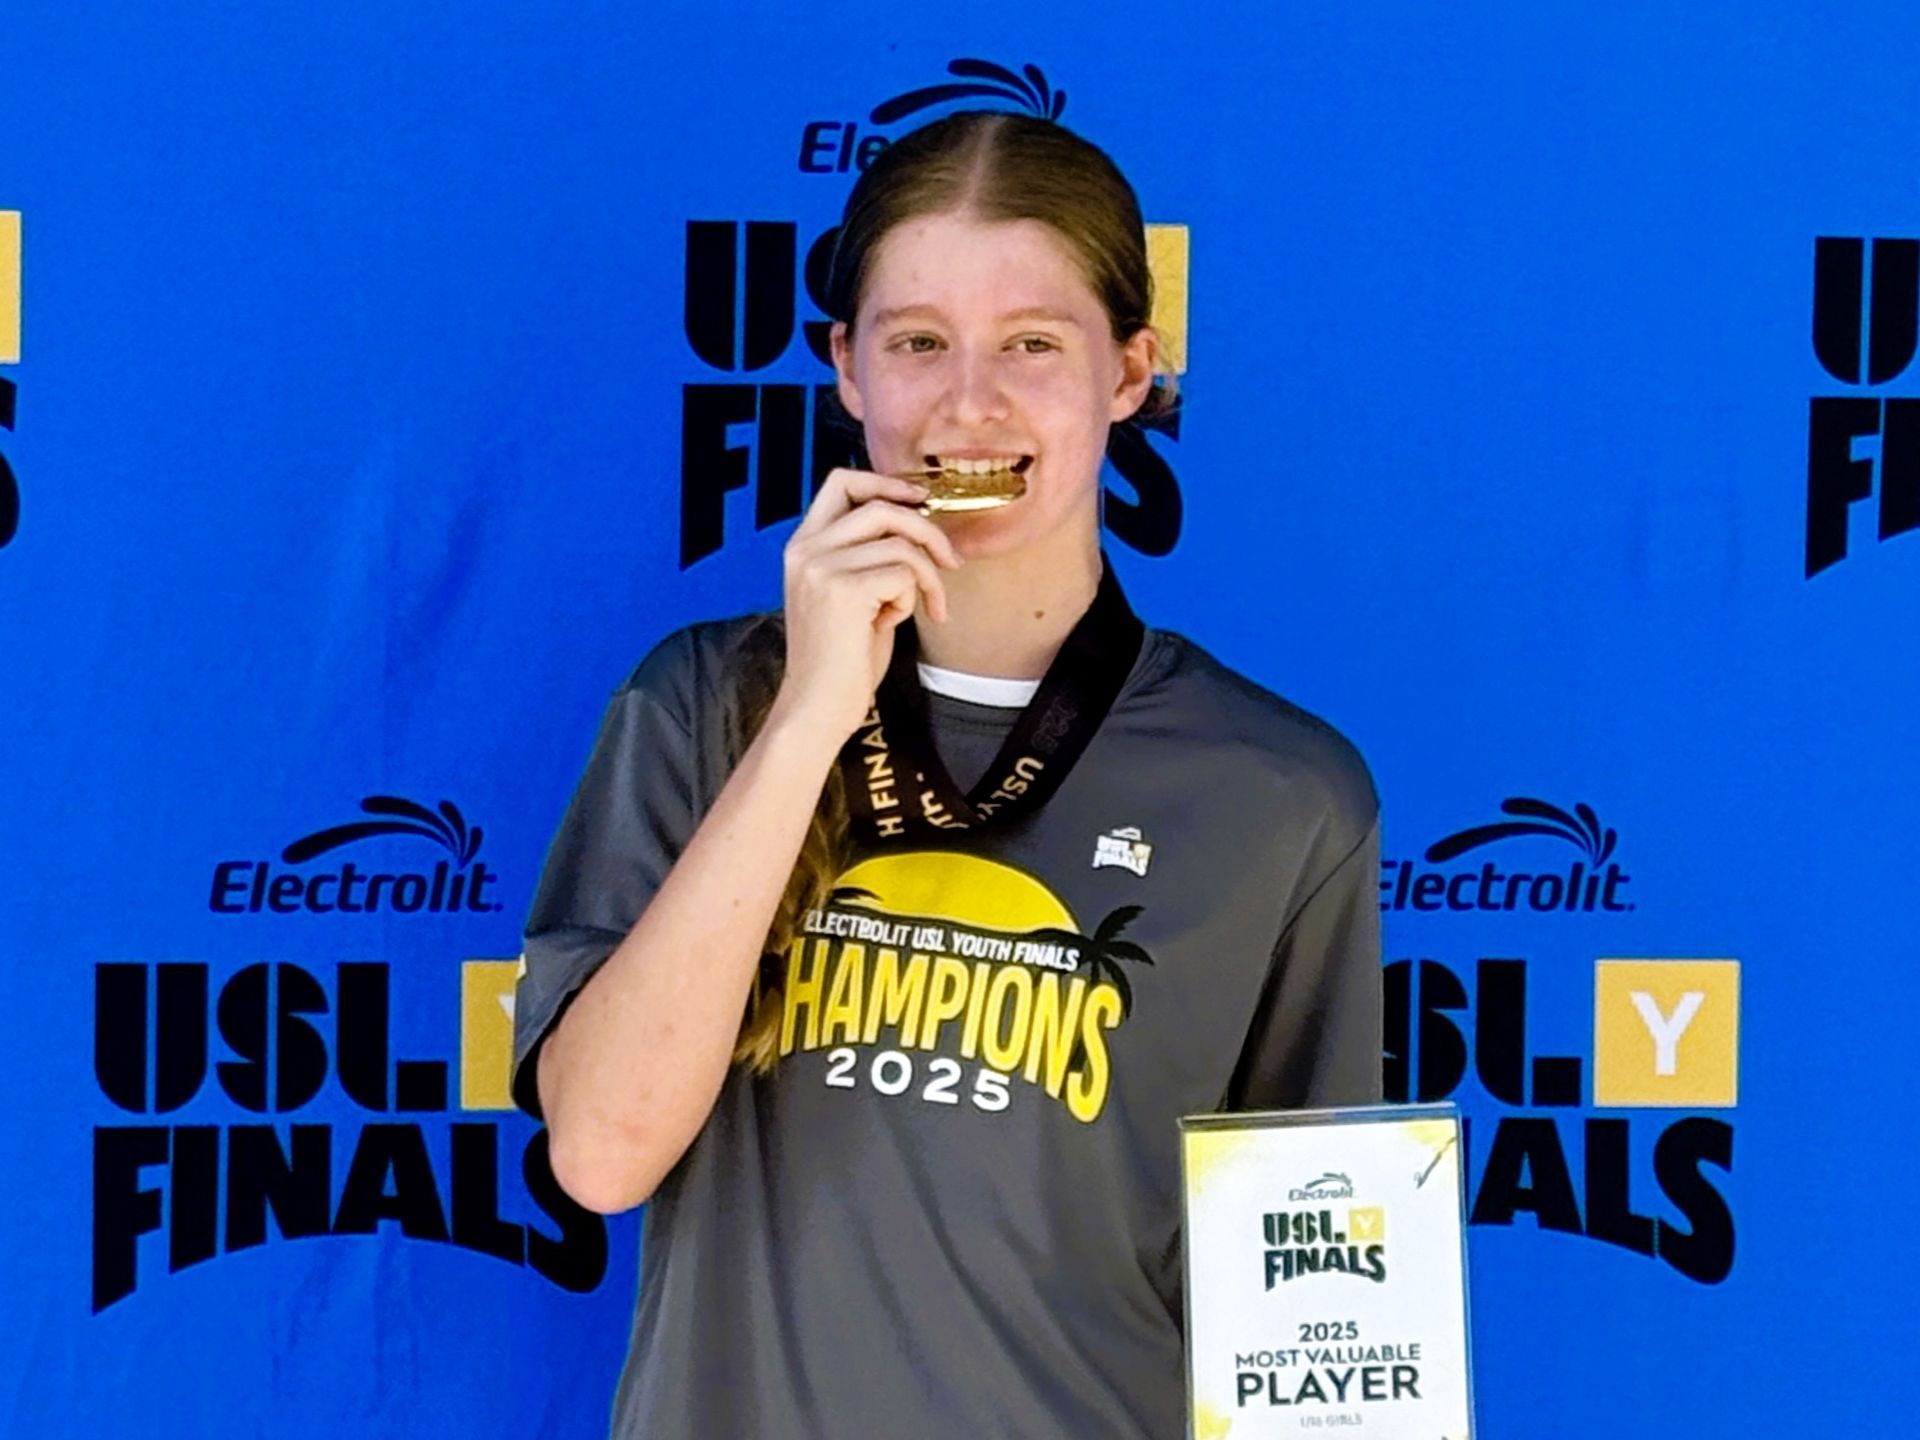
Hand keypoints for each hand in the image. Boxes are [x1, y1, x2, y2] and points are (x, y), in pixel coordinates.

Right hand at [769, 467, 964, 743]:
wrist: (817, 706)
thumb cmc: (841, 657)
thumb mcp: (849, 594)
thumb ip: (866, 554)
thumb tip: (917, 521)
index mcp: (802, 545)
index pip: (840, 482)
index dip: (886, 482)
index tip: (920, 500)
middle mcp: (805, 549)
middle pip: (882, 508)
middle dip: (928, 532)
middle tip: (951, 563)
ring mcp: (821, 567)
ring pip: (900, 544)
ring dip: (927, 577)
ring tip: (926, 608)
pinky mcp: (843, 590)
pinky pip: (904, 574)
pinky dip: (913, 599)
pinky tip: (894, 624)